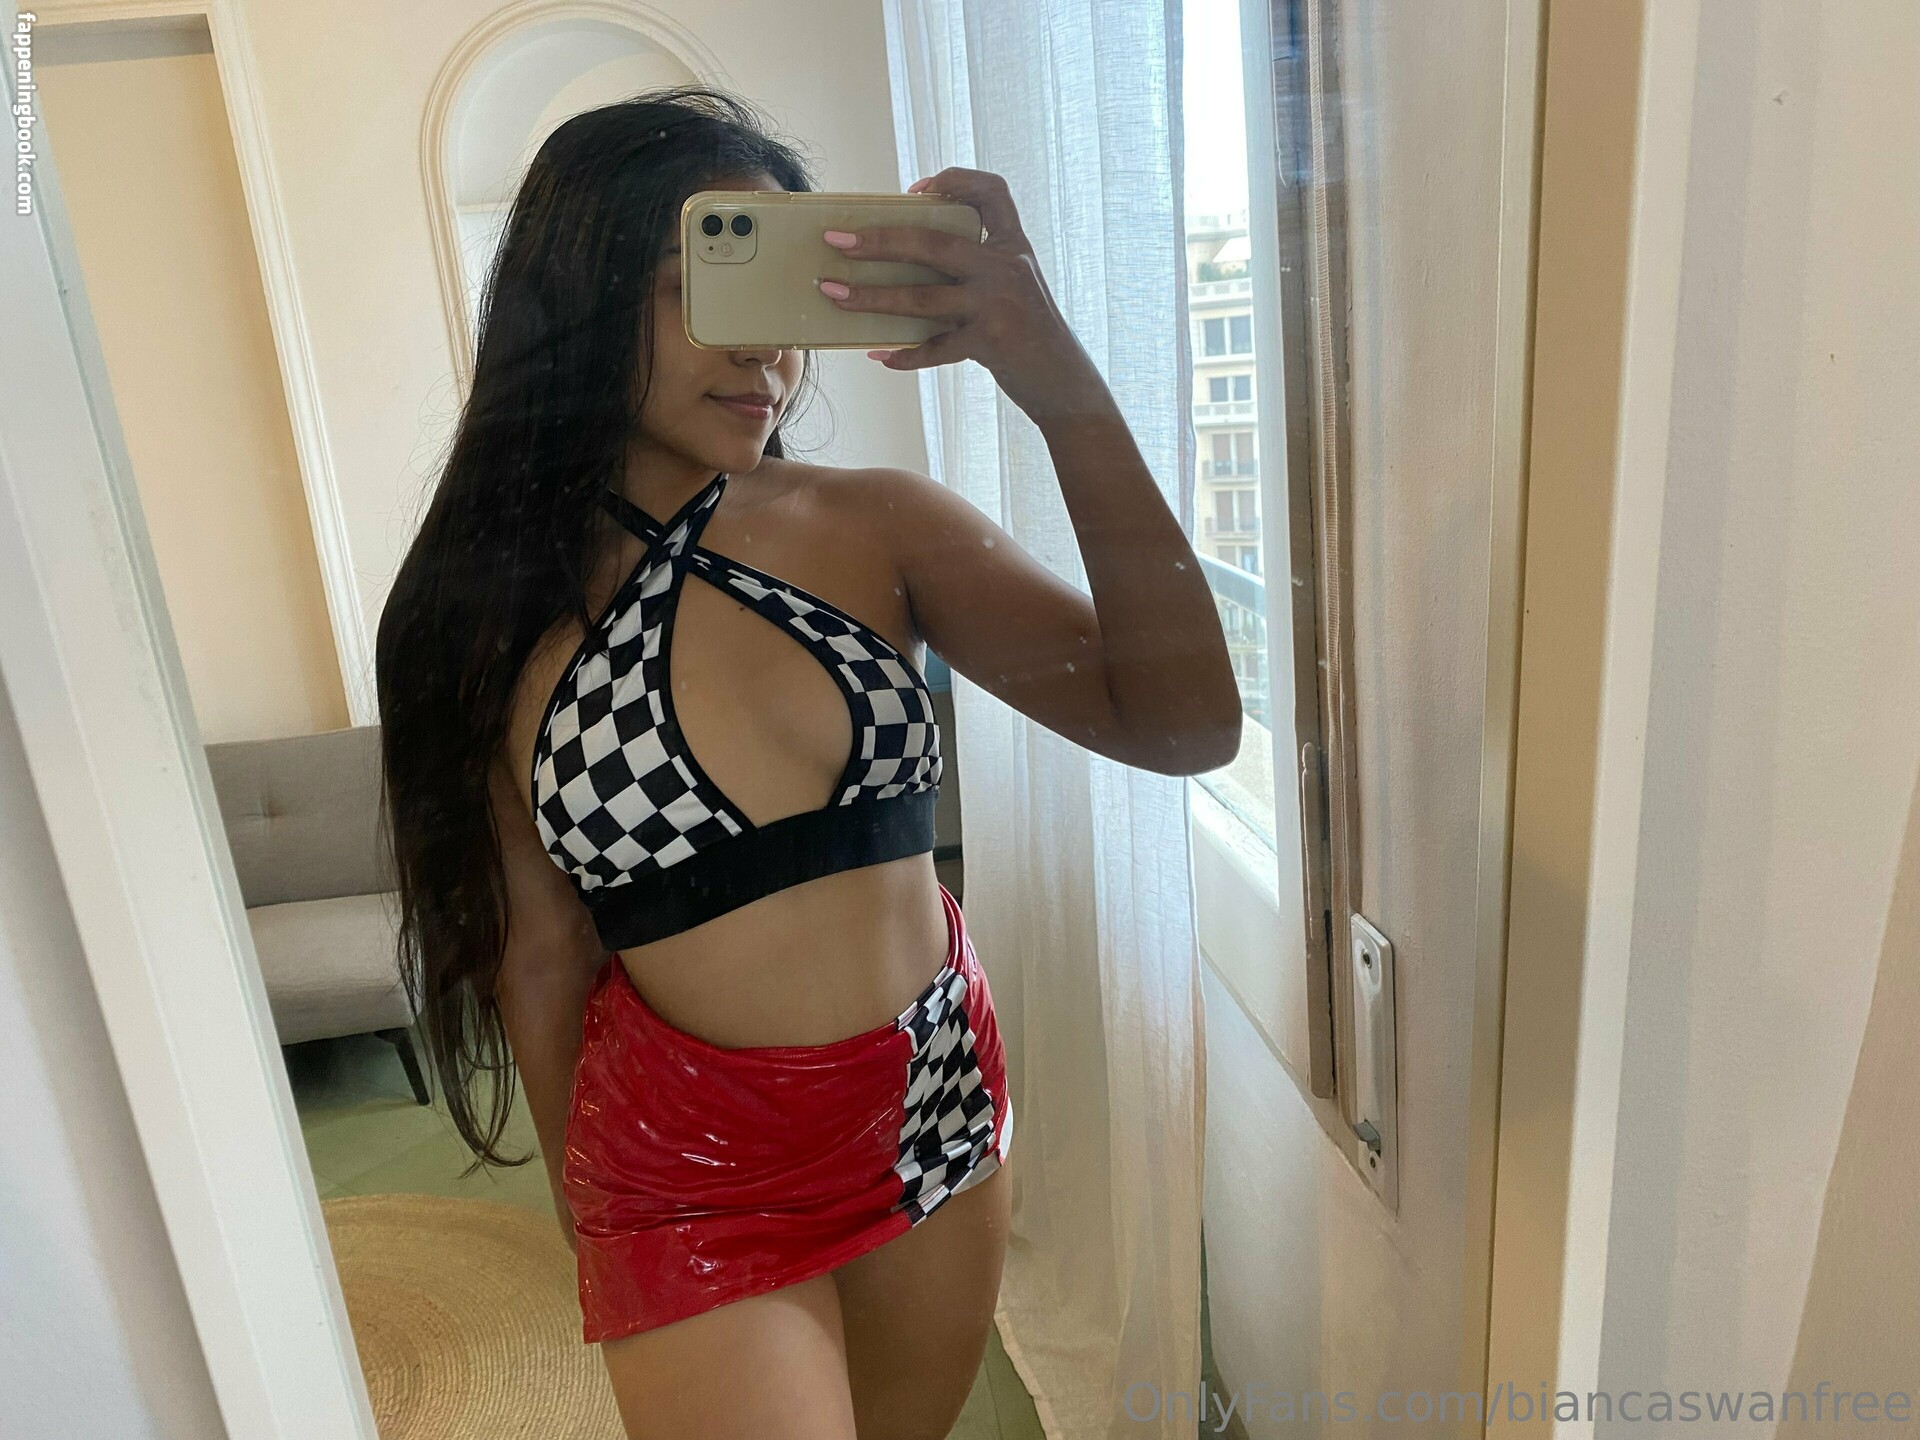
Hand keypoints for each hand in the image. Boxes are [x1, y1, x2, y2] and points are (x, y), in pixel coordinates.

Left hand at [816, 167, 1111, 422]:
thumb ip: (978, 269)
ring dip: (871, 297)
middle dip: (879, 241)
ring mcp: (999, 306)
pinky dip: (904, 354)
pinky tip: (880, 355)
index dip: (954, 181)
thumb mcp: (1016, 287)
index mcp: (1015, 246)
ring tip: (835, 294)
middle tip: (838, 241)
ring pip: (921, 298)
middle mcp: (1009, 269)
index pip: (992, 192)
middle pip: (933, 244)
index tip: (915, 192)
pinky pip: (935, 347)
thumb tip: (905, 262)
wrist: (1066, 383)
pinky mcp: (990, 344)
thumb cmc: (1031, 333)